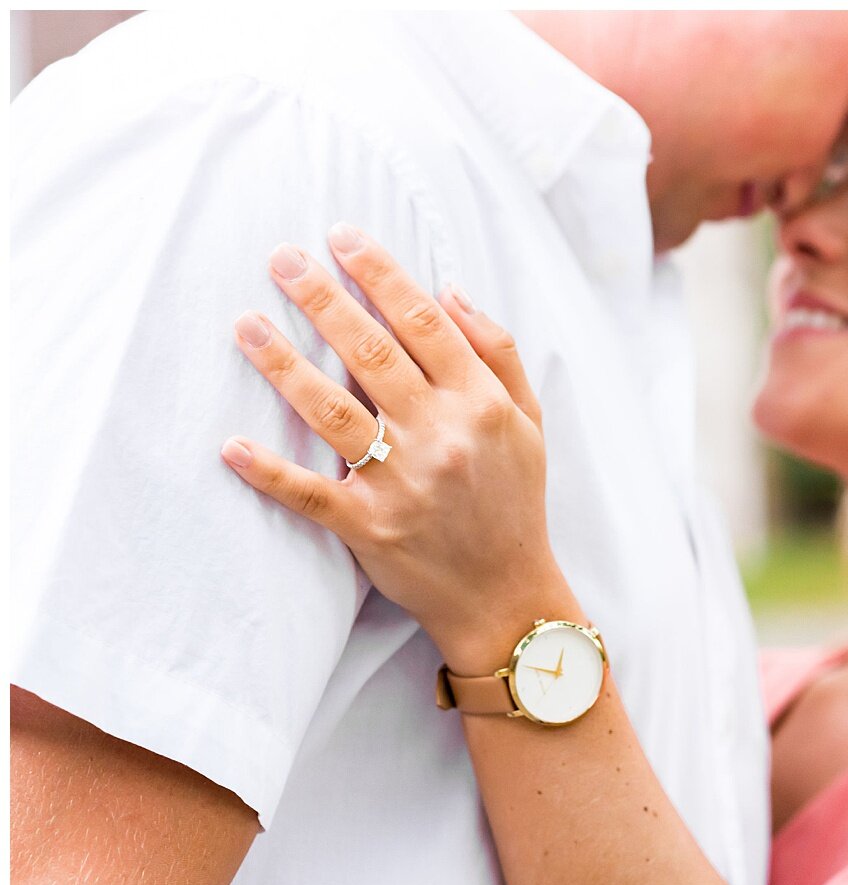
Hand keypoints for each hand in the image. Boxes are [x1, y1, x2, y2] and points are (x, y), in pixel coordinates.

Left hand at [220, 224, 574, 672]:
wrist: (507, 597)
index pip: (424, 323)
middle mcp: (442, 435)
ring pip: (332, 411)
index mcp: (481, 404)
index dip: (380, 275)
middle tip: (282, 258)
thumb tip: (450, 290)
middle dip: (322, 298)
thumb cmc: (515, 501)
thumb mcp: (529, 422)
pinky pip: (310, 493)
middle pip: (371, 352)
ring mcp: (403, 483)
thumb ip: (497, 352)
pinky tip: (232, 445)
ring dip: (283, 364)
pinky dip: (270, 471)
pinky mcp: (370, 527)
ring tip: (245, 324)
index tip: (342, 238)